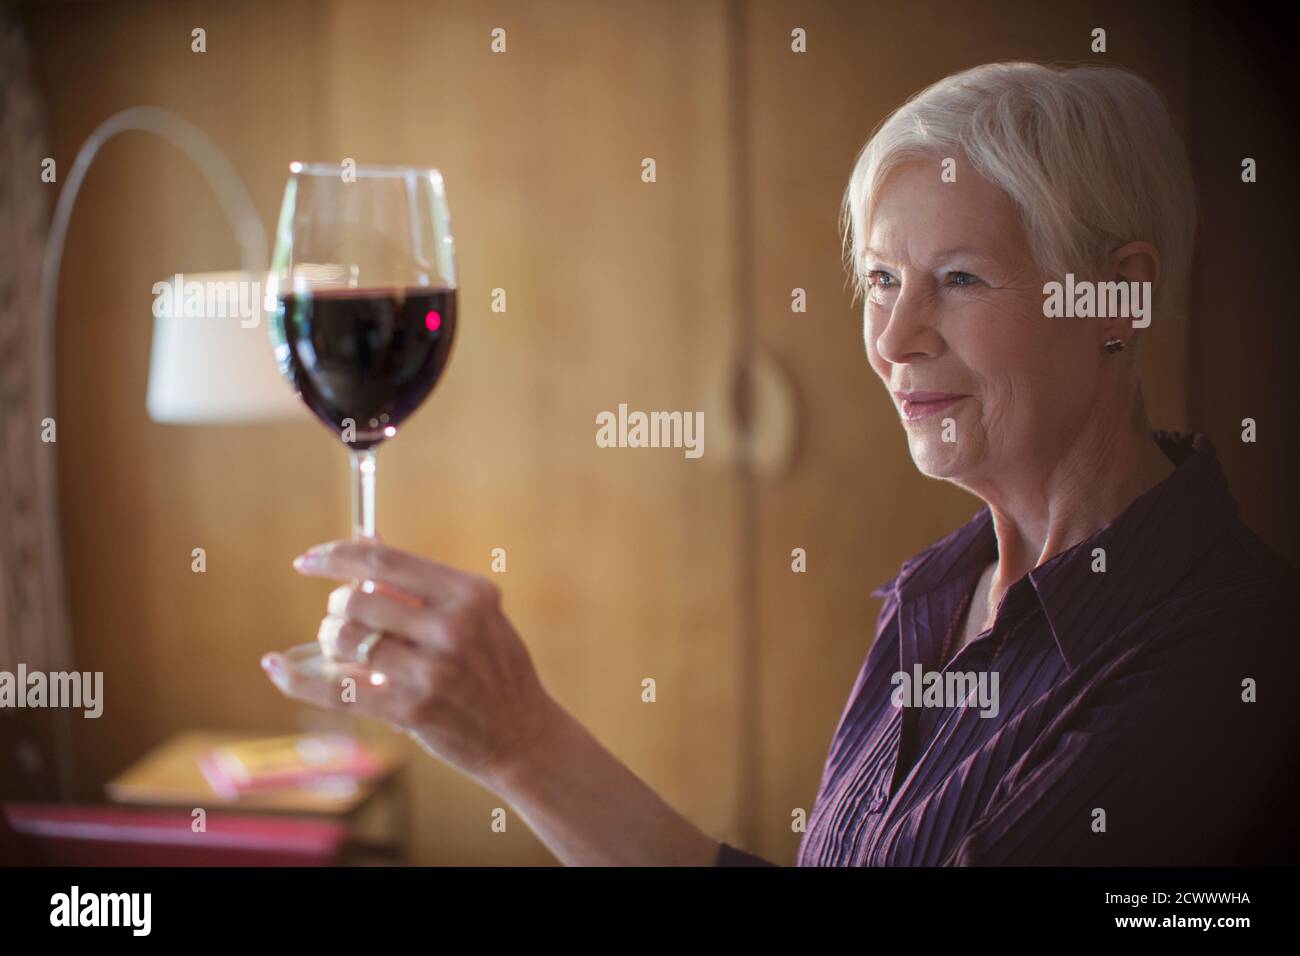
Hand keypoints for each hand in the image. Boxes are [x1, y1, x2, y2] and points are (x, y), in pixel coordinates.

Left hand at [261, 540, 555, 784]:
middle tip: (342, 619)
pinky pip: (337, 689)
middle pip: (358, 601)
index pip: (386, 562)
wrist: (523, 735)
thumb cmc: (494, 669)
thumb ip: (421, 584)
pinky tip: (274, 666)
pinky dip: (298, 679)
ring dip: (329, 640)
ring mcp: (432, 671)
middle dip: (338, 608)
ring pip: (345, 640)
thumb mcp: (475, 615)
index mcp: (470, 594)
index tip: (308, 560)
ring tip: (340, 648)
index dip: (338, 556)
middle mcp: (453, 628)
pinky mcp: (411, 710)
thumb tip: (363, 542)